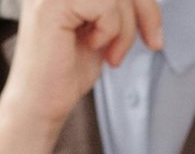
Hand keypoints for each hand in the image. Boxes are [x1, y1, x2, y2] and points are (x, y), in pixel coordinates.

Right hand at [0, 0, 163, 153]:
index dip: (145, 2)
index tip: (155, 35)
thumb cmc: (67, 69)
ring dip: (125, 27)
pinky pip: (105, 5)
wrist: (40, 103)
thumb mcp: (104, 25)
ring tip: (111, 53)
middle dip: (145, 11)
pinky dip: (110, 31)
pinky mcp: (50, 4)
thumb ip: (119, 2)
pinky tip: (91, 46)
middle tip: (150, 42)